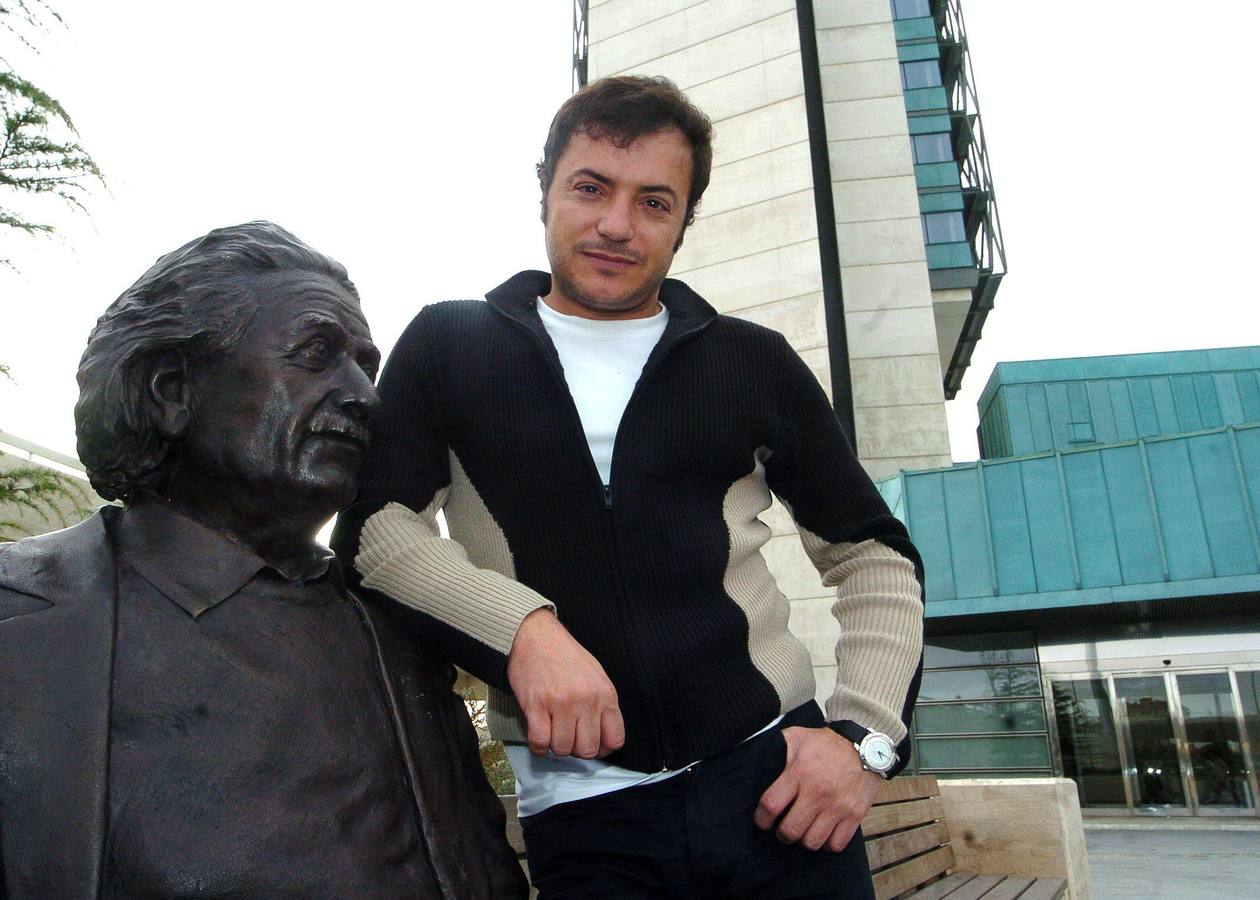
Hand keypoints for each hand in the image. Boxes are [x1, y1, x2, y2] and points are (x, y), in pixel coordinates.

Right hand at [507, 608, 625, 758]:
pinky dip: (538, 746)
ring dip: (555, 746)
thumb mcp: (596, 675)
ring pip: (563, 749)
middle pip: (587, 749)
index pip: (614, 739)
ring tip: (552, 732)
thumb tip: (603, 736)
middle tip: (569, 738)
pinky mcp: (536, 705)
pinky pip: (539, 742)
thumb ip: (602, 705)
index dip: (603, 748)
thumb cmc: (564, 655)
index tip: (592, 745)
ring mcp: (561, 704)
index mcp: (605, 693)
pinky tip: (538, 737)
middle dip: (577, 750)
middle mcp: (586, 700)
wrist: (535, 635)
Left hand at [754, 725, 881, 851]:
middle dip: (782, 834)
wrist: (864, 746)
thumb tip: (756, 758)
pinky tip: (823, 833)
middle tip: (782, 829)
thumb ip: (776, 747)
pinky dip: (827, 843)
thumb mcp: (797, 736)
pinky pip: (836, 844)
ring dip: (804, 840)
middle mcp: (817, 792)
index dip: (762, 819)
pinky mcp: (854, 815)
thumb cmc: (826, 743)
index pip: (771, 805)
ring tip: (803, 831)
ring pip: (812, 841)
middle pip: (790, 830)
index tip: (762, 821)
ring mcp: (837, 806)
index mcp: (799, 772)